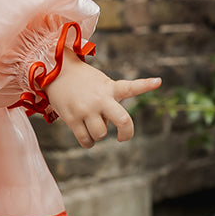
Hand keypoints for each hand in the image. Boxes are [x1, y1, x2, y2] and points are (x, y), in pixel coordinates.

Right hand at [46, 50, 160, 147]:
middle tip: (123, 138)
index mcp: (110, 88)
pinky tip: (87, 137)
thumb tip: (103, 128)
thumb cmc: (83, 81)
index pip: (131, 87)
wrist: (56, 73)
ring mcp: (86, 109)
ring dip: (98, 134)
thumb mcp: (101, 84)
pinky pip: (86, 140)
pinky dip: (88, 142)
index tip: (158, 81)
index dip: (146, 84)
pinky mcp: (72, 118)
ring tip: (91, 124)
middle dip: (126, 133)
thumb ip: (108, 104)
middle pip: (123, 121)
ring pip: (101, 134)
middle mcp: (100, 99)